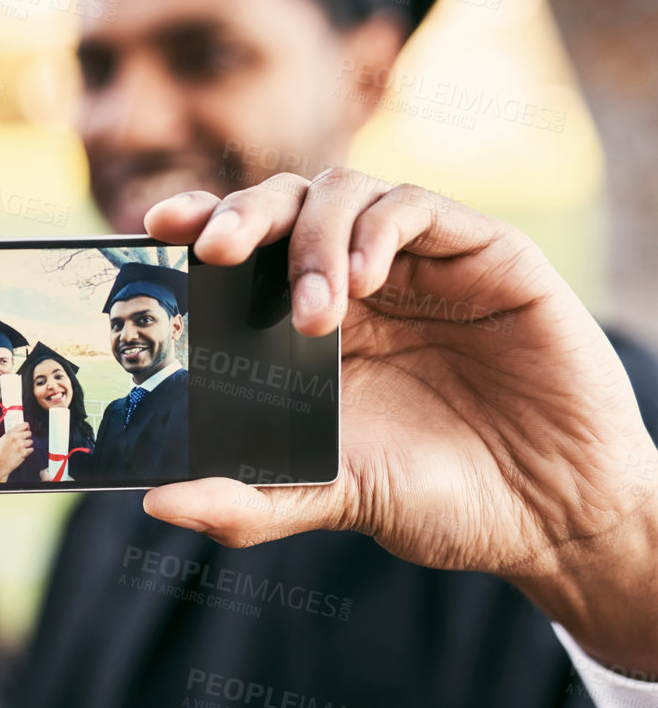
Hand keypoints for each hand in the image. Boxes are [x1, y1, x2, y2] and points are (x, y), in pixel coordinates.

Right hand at [0, 422, 33, 482]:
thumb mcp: (2, 440)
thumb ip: (10, 434)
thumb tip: (17, 430)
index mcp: (11, 433)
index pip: (24, 425)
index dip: (26, 427)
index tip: (27, 428)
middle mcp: (17, 438)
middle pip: (29, 433)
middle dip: (28, 436)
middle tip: (25, 438)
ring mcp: (21, 446)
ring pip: (31, 441)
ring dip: (28, 444)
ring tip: (22, 447)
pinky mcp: (24, 453)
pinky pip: (31, 449)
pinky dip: (28, 451)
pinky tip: (23, 452)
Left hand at [141, 169, 657, 675]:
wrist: (552, 515)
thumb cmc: (439, 500)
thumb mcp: (333, 500)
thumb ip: (248, 502)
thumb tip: (157, 505)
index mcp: (304, 328)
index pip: (240, 253)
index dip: (196, 227)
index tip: (153, 232)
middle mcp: (355, 282)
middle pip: (281, 204)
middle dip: (237, 214)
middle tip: (211, 251)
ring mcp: (417, 262)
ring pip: (343, 192)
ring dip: (311, 241)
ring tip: (313, 315)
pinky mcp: (483, 253)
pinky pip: (416, 206)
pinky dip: (377, 230)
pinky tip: (365, 280)